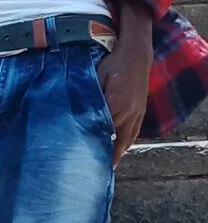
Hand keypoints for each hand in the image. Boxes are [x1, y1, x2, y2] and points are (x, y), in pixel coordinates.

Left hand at [96, 44, 151, 168]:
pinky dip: (127, 143)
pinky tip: (122, 149)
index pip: (104, 129)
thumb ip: (90, 93)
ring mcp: (137, 113)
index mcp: (116, 103)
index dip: (95, 142)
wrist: (136, 55)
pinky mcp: (141, 111)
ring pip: (127, 138)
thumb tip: (80, 109)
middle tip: (96, 168)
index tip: (87, 155)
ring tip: (108, 165)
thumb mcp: (97, 75)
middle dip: (107, 154)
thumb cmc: (113, 64)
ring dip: (118, 152)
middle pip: (117, 139)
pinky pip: (135, 132)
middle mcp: (129, 112)